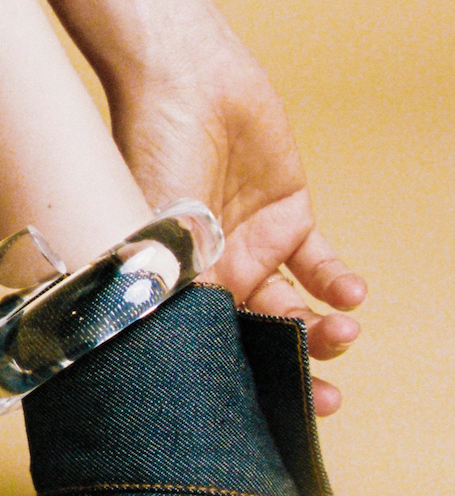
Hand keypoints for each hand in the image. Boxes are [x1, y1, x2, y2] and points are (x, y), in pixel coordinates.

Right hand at [112, 40, 364, 413]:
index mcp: (171, 286)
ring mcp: (251, 245)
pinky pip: (319, 263)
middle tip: (326, 398)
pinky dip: (337, 282)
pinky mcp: (286, 214)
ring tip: (341, 332)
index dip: (246, 386)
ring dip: (322, 329)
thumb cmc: (145, 149)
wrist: (182, 82)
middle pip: (258, 338)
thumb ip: (171, 287)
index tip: (279, 413)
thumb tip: (184, 350)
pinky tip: (349, 294)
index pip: (210, 350)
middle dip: (294, 372)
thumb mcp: (151, 230)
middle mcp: (212, 275)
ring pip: (294, 307)